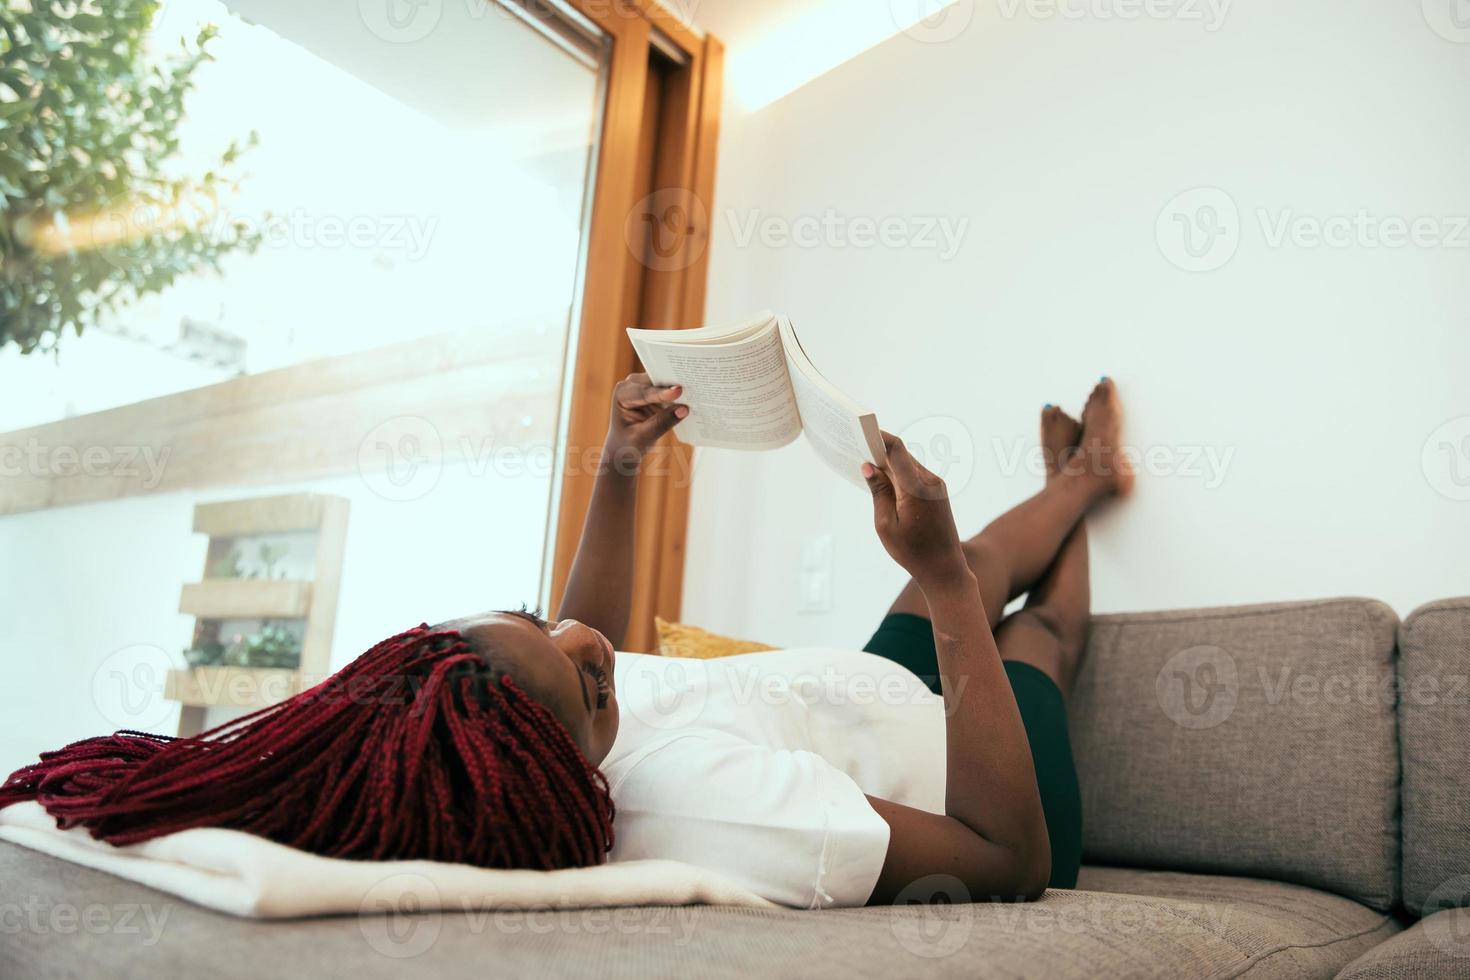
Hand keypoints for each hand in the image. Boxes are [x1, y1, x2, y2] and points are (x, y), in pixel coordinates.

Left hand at [604, 372, 688, 462]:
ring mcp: (645, 387)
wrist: (625, 447)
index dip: (661, 393)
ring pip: (665, 383)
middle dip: (673, 383)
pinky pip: (671, 389)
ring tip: (698, 387)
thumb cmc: (628, 444)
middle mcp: (632, 385)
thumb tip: (684, 409)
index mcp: (622, 394)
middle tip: (694, 382)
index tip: (678, 391)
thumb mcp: (643, 437)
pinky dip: (681, 393)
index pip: (644, 393)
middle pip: (656, 382)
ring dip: (679, 385)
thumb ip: (662, 423)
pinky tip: (695, 395)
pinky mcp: (657, 393)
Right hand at [862, 432, 969, 589]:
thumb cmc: (912, 552)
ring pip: (908, 465)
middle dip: (880, 449)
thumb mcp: (886, 524)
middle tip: (855, 446)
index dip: (879, 436)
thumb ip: (878, 491)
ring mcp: (937, 486)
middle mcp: (930, 481)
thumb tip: (868, 466)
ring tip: (866, 464)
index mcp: (916, 488)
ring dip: (889, 463)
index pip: (897, 450)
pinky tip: (883, 480)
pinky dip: (899, 474)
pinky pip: (915, 475)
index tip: (861, 430)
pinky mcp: (938, 492)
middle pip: (902, 455)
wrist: (944, 569)